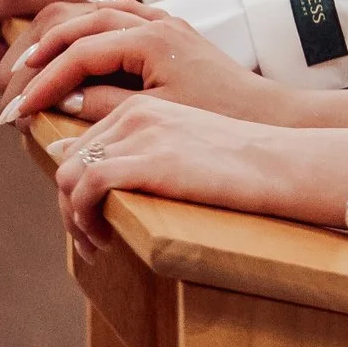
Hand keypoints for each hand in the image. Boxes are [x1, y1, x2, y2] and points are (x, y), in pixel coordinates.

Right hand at [2, 5, 297, 128]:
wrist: (266, 113)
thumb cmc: (215, 119)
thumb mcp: (155, 117)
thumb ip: (105, 105)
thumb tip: (60, 102)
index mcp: (150, 40)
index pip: (78, 54)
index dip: (42, 84)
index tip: (13, 114)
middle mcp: (155, 22)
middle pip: (80, 24)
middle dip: (42, 57)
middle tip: (12, 90)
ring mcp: (163, 22)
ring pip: (99, 14)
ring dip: (62, 35)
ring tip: (31, 61)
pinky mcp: (171, 31)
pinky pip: (124, 12)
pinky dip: (96, 14)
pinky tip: (80, 15)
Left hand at [47, 98, 347, 253]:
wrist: (280, 163)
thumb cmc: (240, 162)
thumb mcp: (183, 145)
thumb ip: (138, 148)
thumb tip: (79, 163)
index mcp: (144, 104)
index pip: (82, 144)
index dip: (75, 187)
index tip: (90, 218)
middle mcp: (136, 111)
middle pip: (68, 160)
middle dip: (68, 206)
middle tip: (90, 237)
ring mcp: (141, 133)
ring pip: (68, 175)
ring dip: (72, 217)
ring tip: (95, 242)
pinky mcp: (148, 159)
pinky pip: (85, 188)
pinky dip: (83, 218)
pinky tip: (104, 238)